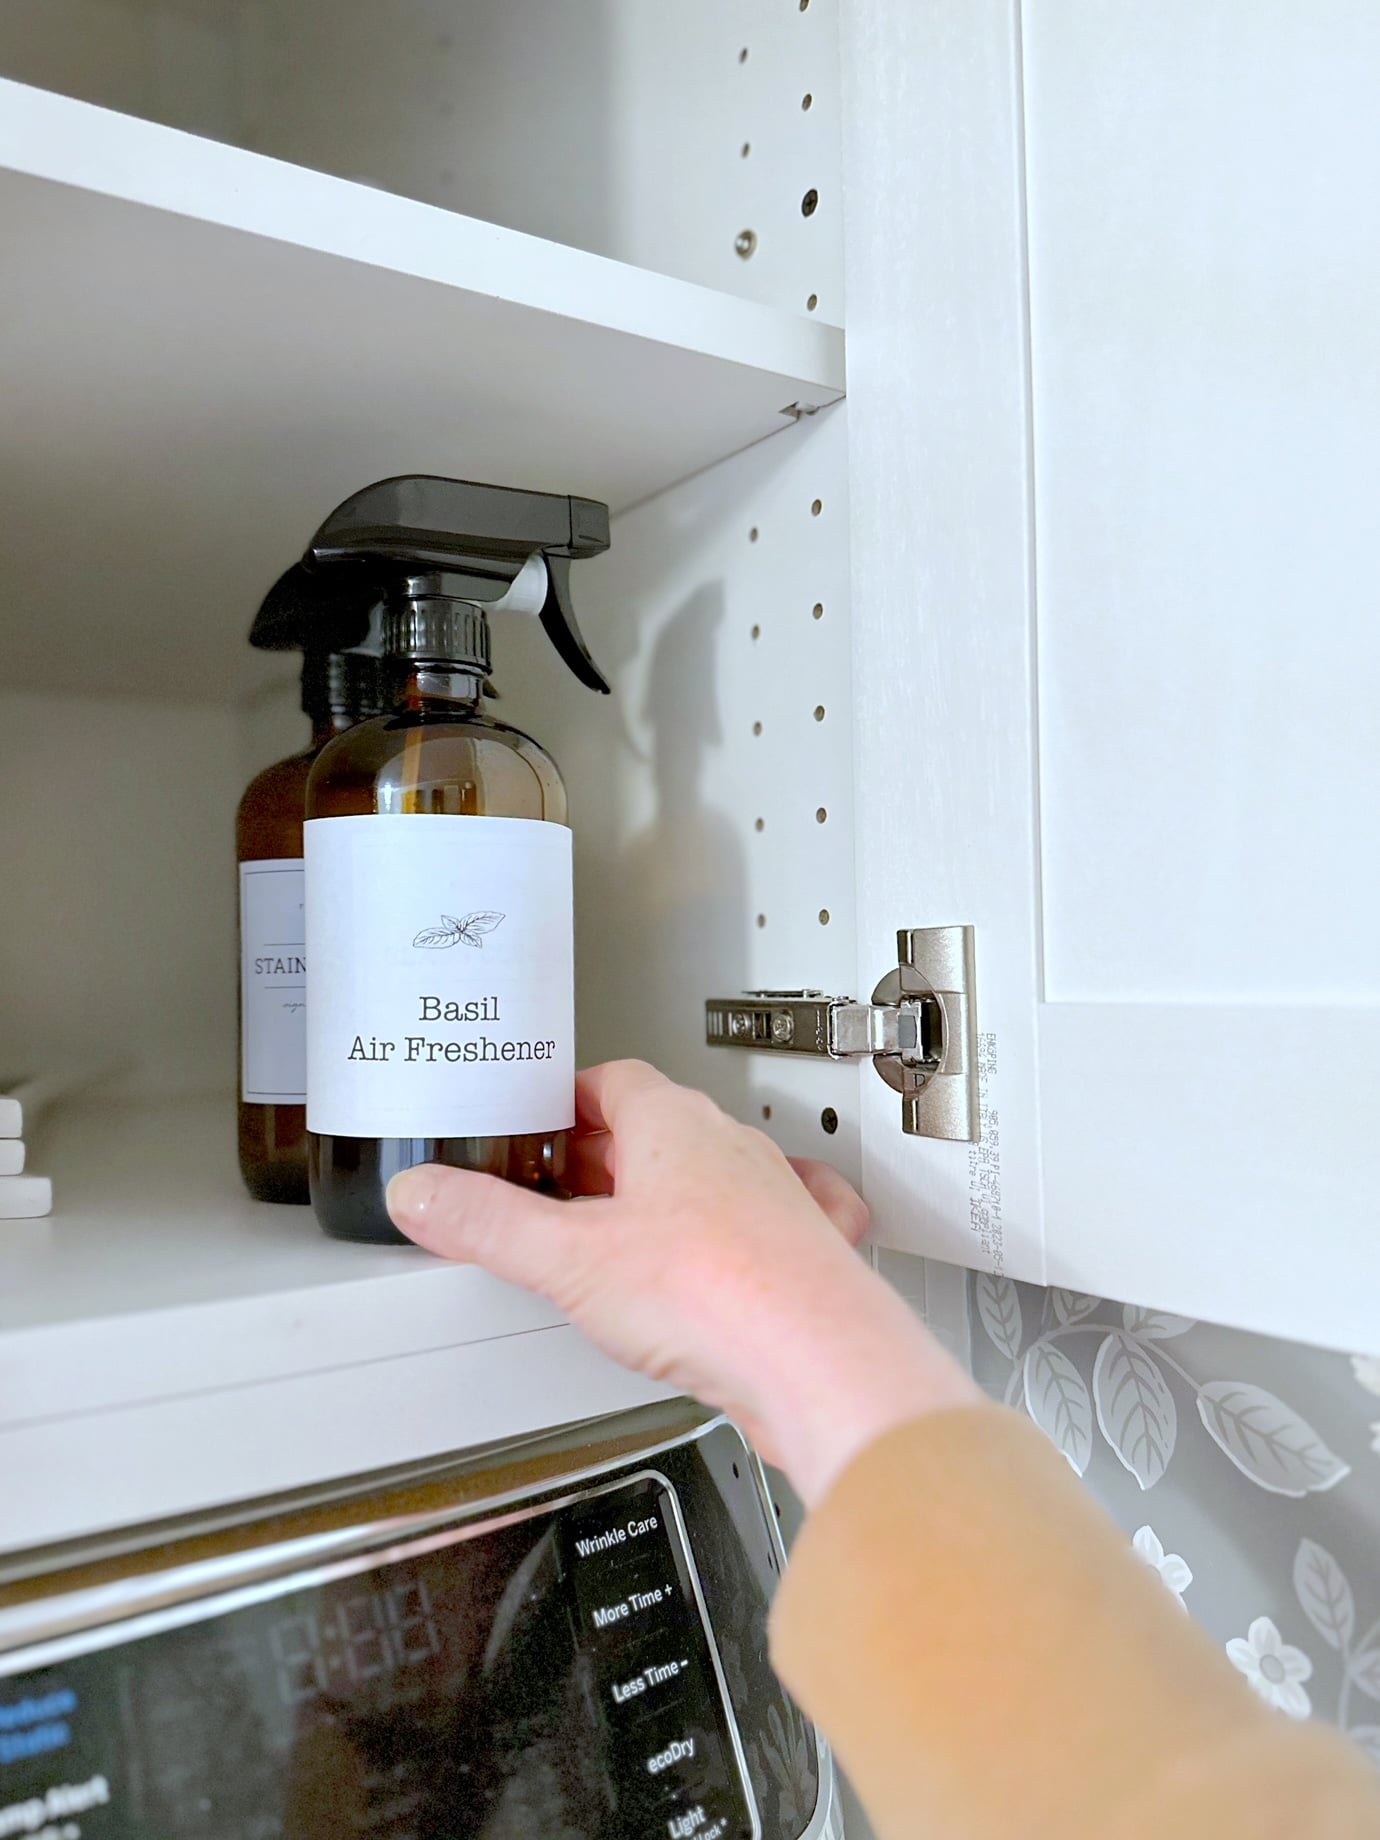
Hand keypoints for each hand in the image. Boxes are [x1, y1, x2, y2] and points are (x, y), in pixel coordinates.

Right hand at [386, 1060, 978, 1503]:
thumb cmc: (721, 1295)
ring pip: (708, 1178)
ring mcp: (775, 1201)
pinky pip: (766, 1225)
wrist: (822, 1364)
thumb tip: (424, 1194)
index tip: (532, 1121)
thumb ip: (488, 1225)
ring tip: (615, 1236)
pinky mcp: (802, 1256)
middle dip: (599, 1157)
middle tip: (552, 1188)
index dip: (565, 1100)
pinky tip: (713, 1268)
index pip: (611, 1081)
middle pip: (654, 1131)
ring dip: (660, 1199)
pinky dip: (731, 1237)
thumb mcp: (569, 1261)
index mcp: (675, 1124)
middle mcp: (732, 1150)